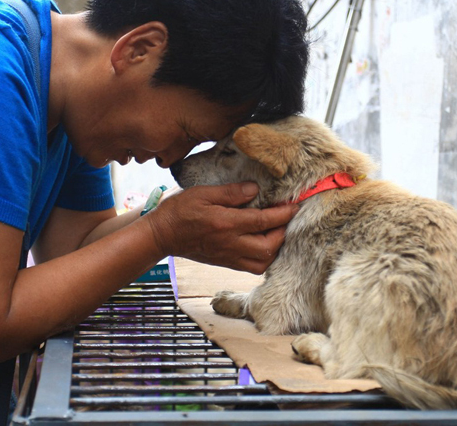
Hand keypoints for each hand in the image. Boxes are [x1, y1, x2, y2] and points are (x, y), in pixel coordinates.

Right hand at [145, 182, 297, 273]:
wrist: (161, 236)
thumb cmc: (180, 211)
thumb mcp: (203, 193)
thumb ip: (231, 192)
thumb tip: (255, 190)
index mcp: (226, 224)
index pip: (263, 221)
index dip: (283, 213)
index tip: (295, 205)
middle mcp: (230, 244)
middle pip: (268, 246)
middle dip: (282, 232)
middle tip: (285, 218)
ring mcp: (228, 256)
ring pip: (262, 262)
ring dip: (275, 248)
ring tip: (276, 231)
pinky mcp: (225, 263)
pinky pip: (252, 267)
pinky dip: (264, 257)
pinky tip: (264, 244)